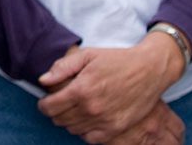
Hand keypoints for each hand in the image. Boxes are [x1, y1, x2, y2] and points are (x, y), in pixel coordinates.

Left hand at [38, 35, 185, 141]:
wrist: (148, 70)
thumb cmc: (115, 60)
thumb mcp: (86, 55)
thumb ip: (62, 68)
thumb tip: (43, 80)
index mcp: (81, 89)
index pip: (50, 107)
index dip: (43, 105)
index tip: (44, 101)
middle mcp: (91, 109)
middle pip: (60, 120)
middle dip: (54, 112)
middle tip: (58, 103)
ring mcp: (105, 121)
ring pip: (74, 130)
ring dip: (68, 121)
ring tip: (72, 109)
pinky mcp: (117, 128)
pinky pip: (92, 139)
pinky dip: (84, 132)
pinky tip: (86, 120)